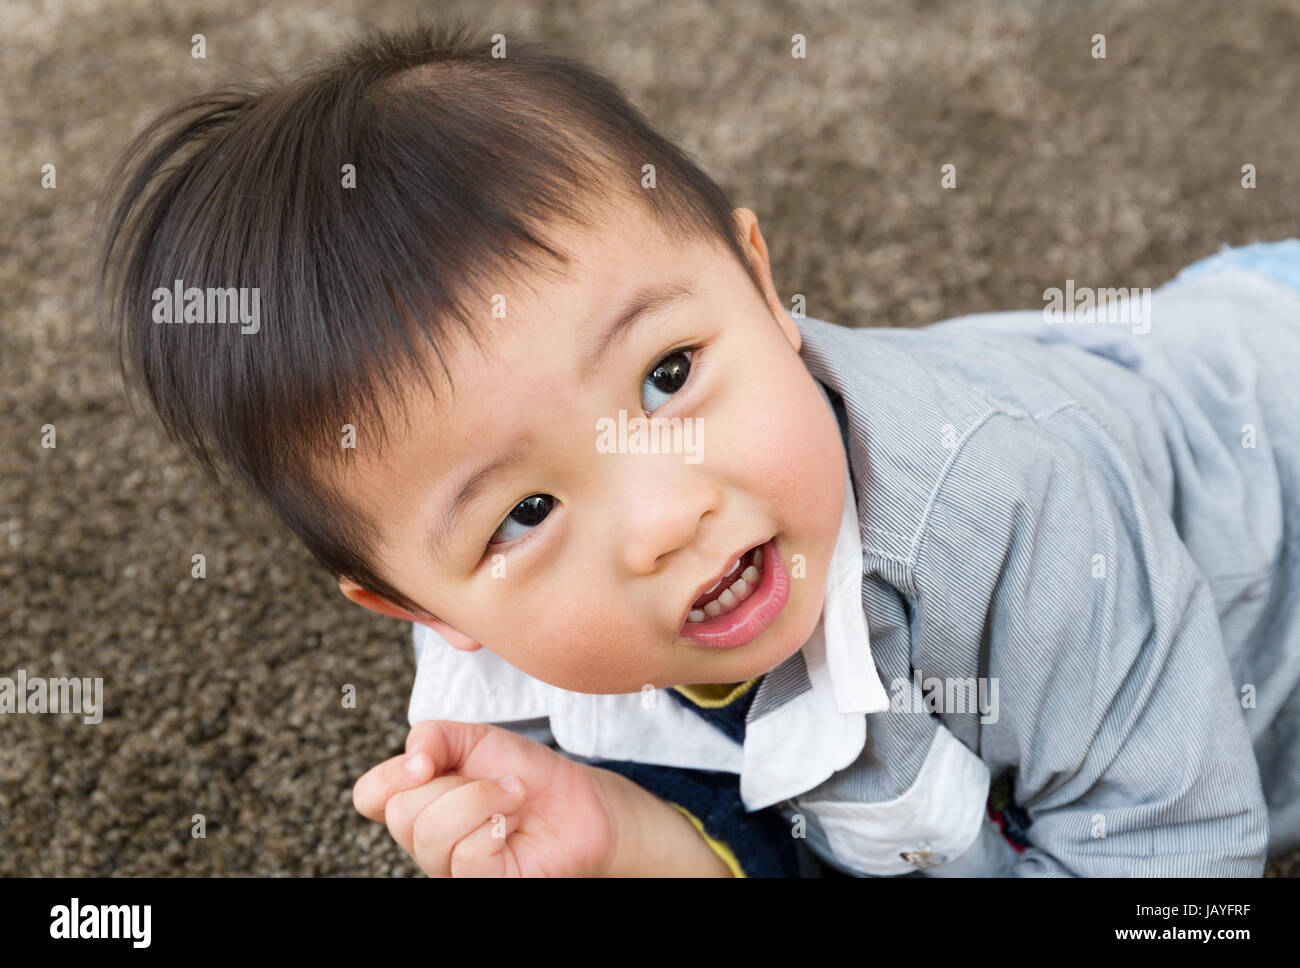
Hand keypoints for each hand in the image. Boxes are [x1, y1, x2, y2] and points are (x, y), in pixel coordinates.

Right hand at [352, 720, 626, 876]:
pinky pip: (466, 856)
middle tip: (493, 780)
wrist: (579, 798)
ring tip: (511, 797)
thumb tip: (411, 763)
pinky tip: (513, 823)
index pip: (368, 796)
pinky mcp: (482, 885)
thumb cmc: (525, 772)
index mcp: (417, 801)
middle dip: (454, 782)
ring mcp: (451, 868)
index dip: (391, 775)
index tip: (427, 761)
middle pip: (401, 812)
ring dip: (482, 798)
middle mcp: (426, 840)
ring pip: (431, 831)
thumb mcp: (475, 737)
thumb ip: (432, 736)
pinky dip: (495, 825)